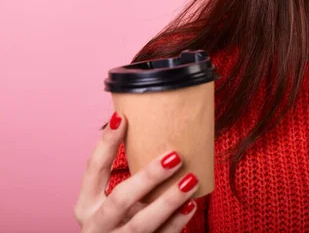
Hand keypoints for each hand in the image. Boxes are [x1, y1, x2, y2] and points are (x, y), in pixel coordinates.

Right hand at [74, 112, 198, 231]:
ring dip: (168, 201)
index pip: (93, 169)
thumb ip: (127, 177)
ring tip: (190, 180)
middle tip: (175, 157)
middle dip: (148, 178)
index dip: (106, 143)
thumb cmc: (118, 222)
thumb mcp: (111, 201)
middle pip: (120, 200)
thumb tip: (150, 128)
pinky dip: (176, 223)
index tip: (122, 117)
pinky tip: (190, 205)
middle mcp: (96, 225)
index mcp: (87, 204)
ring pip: (141, 223)